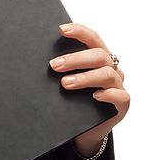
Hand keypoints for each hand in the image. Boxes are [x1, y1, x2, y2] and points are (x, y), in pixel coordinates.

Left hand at [51, 22, 129, 157]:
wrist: (87, 130)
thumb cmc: (75, 102)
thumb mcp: (67, 83)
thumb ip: (62, 70)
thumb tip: (38, 61)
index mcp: (99, 58)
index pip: (92, 38)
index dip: (79, 31)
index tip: (61, 30)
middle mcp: (112, 69)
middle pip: (99, 55)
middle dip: (76, 58)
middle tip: (55, 65)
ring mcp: (118, 86)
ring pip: (107, 74)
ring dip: (85, 77)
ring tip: (65, 83)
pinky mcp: (122, 105)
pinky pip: (121, 96)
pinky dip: (108, 94)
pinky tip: (95, 96)